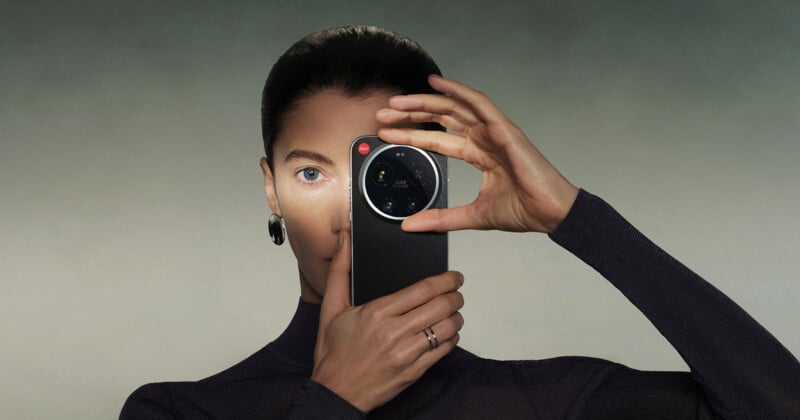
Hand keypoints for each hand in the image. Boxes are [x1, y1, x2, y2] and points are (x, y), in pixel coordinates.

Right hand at [312, 230, 464, 412]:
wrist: (335, 393)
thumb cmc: (334, 353)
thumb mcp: (331, 308)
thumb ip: (340, 270)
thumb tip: (345, 239)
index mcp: (377, 313)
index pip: (423, 289)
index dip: (446, 280)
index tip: (454, 276)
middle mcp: (394, 332)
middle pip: (441, 306)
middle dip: (455, 295)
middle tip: (457, 291)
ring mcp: (406, 354)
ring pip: (447, 328)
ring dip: (456, 316)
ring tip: (453, 311)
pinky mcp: (414, 372)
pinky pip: (444, 350)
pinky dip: (452, 338)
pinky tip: (446, 333)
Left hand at [377, 74, 578, 233]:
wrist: (551, 214)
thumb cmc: (524, 210)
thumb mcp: (472, 216)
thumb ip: (440, 218)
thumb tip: (410, 225)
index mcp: (479, 154)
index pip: (437, 139)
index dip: (411, 135)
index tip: (386, 133)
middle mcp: (484, 138)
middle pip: (441, 118)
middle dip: (410, 115)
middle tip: (384, 113)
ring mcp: (494, 131)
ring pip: (454, 107)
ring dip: (424, 102)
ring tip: (398, 101)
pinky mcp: (505, 129)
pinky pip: (479, 103)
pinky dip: (458, 91)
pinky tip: (437, 84)